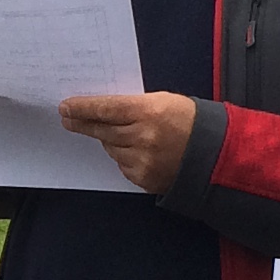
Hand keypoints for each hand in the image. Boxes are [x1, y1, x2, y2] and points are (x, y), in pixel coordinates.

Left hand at [58, 92, 196, 194]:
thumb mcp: (163, 101)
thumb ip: (132, 106)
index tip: (66, 107)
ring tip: (126, 134)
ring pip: (111, 148)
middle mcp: (143, 137)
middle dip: (84, 124)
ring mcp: (143, 160)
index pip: (106, 108)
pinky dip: (124, 157)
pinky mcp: (144, 178)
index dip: (83, 108)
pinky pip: (122, 165)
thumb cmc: (189, 121)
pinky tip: (139, 150)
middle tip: (68, 119)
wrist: (214, 153)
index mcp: (149, 112)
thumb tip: (101, 110)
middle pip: (102, 130)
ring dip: (110, 140)